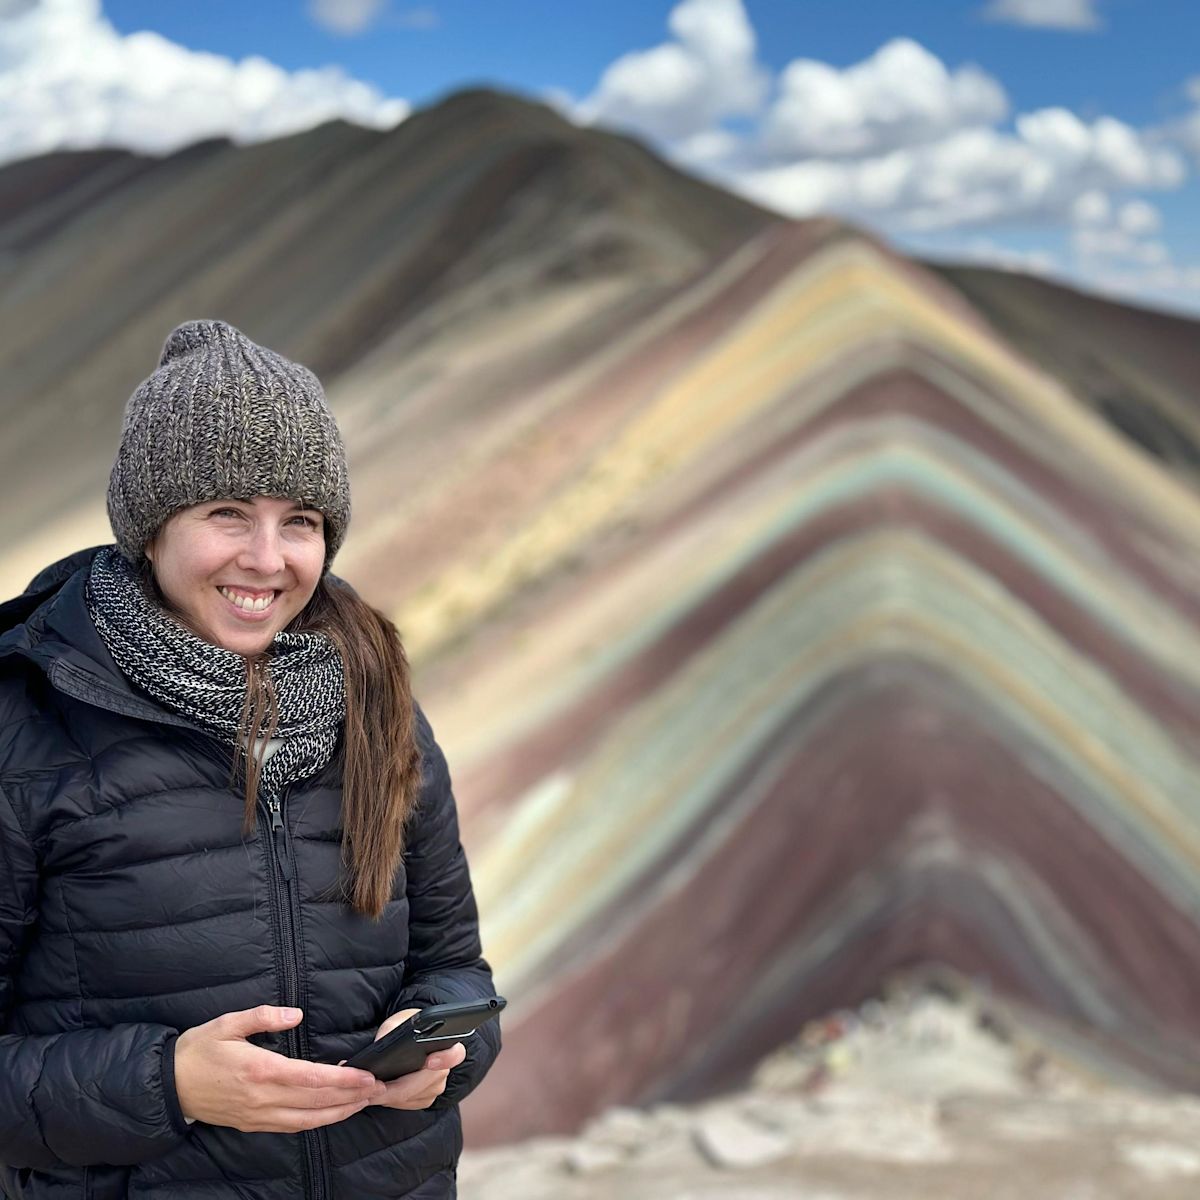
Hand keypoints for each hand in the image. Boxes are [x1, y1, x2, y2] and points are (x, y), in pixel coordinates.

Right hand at [174, 1005, 386, 1131]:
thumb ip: (264, 1016)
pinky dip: (316, 1121)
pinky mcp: (253, 1124)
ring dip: (339, 1112)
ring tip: (364, 1102)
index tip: (367, 1076)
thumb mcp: (228, 1023)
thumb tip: (296, 1014)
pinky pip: (291, 1127)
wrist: (168, 1086)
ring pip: (307, 1120)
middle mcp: (263, 1098)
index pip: (312, 1078)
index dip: (343, 1080)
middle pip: (316, 1102)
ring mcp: (258, 1115)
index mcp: (260, 1070)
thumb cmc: (199, 1050)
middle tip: (379, 1088)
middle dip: (351, 1097)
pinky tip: (332, 1113)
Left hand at [367, 1007, 466, 1110]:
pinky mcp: (427, 1098)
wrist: (408, 1039)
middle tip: (372, 1089)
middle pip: (422, 1085)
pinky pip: (409, 1104)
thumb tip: (379, 1045)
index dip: (444, 1059)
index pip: (455, 1054)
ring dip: (390, 1097)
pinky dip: (393, 1100)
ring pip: (412, 1098)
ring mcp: (437, 1086)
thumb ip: (390, 1031)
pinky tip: (381, 1092)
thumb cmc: (404, 1027)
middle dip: (395, 1090)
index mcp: (445, 1044)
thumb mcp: (396, 1023)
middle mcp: (444, 1068)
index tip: (429, 1061)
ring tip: (370, 1090)